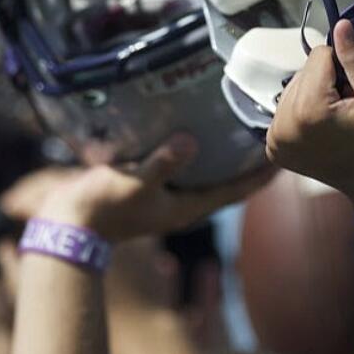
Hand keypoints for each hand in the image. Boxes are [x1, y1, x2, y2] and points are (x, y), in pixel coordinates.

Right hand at [5, 137, 272, 242]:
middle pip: (228, 183)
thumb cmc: (104, 205)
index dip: (262, 175)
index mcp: (189, 208)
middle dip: (248, 162)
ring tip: (237, 129)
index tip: (284, 153)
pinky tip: (195, 132)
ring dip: (223, 157)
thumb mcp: (135, 182)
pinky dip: (196, 154)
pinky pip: (184, 170)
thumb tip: (191, 141)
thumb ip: (163, 162)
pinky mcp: (151, 189)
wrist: (69, 224)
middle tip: (266, 134)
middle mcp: (184, 205)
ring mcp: (168, 199)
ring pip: (207, 177)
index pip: (237, 192)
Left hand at [265, 18, 353, 208]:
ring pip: (294, 88)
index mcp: (308, 110)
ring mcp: (275, 138)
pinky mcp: (273, 147)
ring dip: (316, 94)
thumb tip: (340, 24)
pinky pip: (287, 109)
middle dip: (328, 81)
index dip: (344, 67)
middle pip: (303, 72)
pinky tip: (323, 128)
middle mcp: (283, 124)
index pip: (319, 56)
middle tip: (349, 106)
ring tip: (338, 118)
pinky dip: (305, 111)